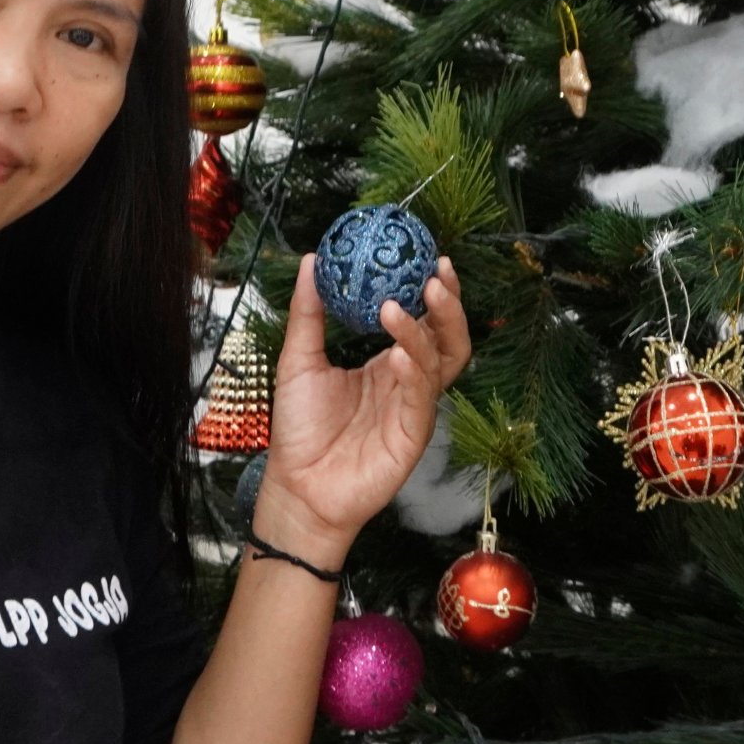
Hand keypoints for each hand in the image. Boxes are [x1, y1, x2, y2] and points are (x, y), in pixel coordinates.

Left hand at [254, 253, 471, 566]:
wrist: (296, 486)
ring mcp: (413, 409)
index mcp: (388, 364)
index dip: (433, 291)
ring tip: (398, 308)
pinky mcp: (412, 437)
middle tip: (435, 276)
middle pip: (448, 339)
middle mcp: (408, 383)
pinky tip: (399, 354)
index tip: (431, 256)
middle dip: (448, 307)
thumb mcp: (298, 360)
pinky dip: (415, 372)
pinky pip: (422, 400)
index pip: (424, 321)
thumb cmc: (299, 428)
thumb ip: (309, 312)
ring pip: (439, 364)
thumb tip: (311, 260)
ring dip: (423, 332)